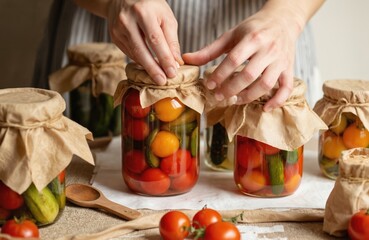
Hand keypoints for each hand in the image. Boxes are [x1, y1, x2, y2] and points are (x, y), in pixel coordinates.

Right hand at [107, 0, 182, 84]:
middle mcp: (127, 20)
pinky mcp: (114, 36)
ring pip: (134, 54)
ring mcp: (118, 29)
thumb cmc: (150, 6)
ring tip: (158, 77)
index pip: (155, 40)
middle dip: (153, 69)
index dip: (164, 58)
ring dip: (147, 67)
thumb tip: (176, 62)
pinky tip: (148, 67)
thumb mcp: (165, 17)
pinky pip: (129, 53)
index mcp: (143, 12)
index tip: (172, 72)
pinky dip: (140, 61)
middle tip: (162, 82)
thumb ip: (171, 39)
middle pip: (141, 50)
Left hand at [183, 6, 303, 110]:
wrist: (283, 20)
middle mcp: (268, 49)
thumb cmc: (254, 28)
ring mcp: (280, 60)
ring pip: (266, 84)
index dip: (220, 74)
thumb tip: (187, 59)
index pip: (234, 60)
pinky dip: (278, 100)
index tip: (209, 85)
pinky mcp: (289, 68)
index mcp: (252, 38)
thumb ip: (209, 50)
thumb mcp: (231, 35)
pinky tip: (265, 109)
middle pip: (249, 74)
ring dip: (249, 96)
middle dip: (231, 89)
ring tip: (235, 100)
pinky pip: (286, 88)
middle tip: (219, 96)